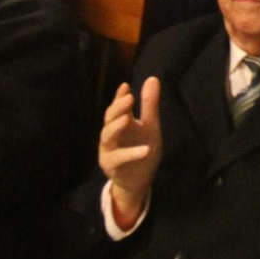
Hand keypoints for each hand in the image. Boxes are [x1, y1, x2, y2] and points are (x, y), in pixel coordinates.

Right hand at [100, 78, 161, 227]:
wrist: (139, 180)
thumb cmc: (143, 151)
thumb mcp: (150, 126)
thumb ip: (150, 105)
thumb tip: (153, 78)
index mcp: (121, 123)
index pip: (117, 107)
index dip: (119, 96)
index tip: (125, 86)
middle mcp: (111, 134)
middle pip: (109, 118)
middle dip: (117, 107)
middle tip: (129, 98)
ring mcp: (108, 149)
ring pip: (107, 136)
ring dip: (116, 126)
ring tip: (127, 119)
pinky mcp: (111, 165)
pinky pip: (118, 158)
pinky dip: (131, 153)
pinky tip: (145, 149)